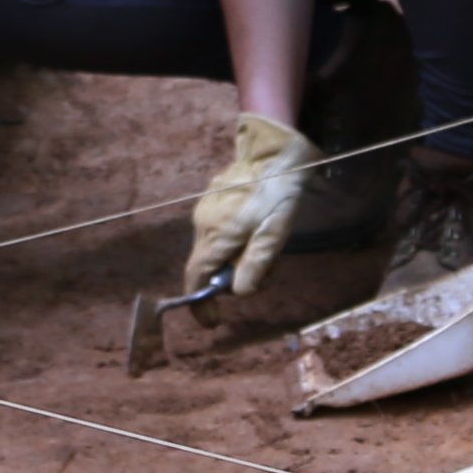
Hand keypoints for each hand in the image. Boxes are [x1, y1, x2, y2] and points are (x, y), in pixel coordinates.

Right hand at [186, 113, 314, 295]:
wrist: (274, 151)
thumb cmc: (277, 194)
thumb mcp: (274, 234)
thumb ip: (256, 266)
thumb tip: (239, 294)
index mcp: (216, 236)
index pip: (196, 278)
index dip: (200, 304)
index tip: (212, 321)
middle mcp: (203, 224)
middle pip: (208, 265)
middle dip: (230, 279)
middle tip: (263, 277)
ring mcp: (206, 209)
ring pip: (215, 248)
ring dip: (235, 259)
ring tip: (266, 249)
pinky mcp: (212, 198)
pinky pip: (218, 231)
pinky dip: (234, 241)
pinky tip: (256, 231)